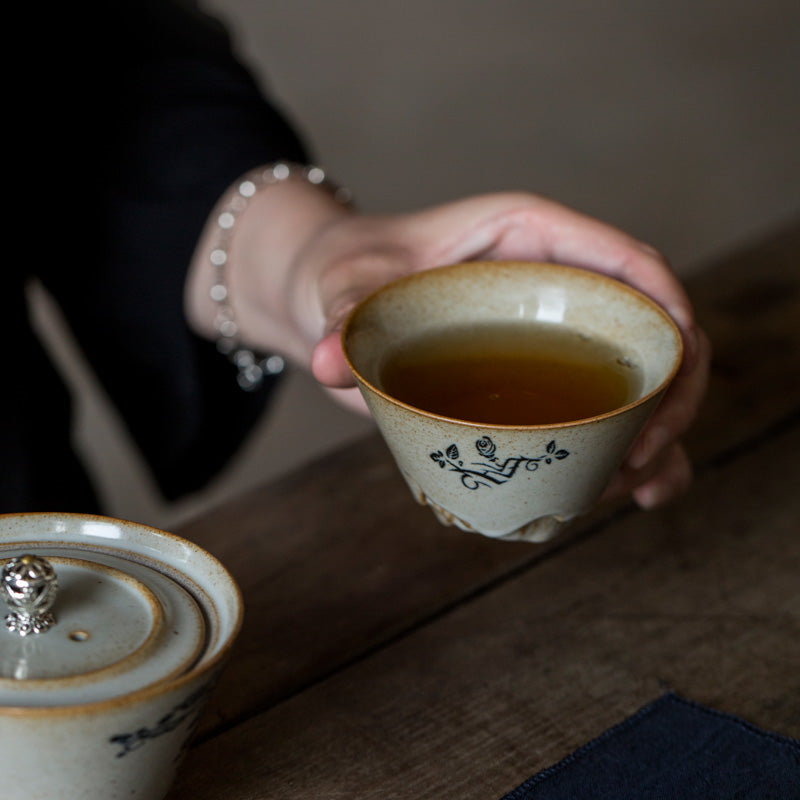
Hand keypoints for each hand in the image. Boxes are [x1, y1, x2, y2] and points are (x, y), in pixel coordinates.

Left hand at [305, 191, 709, 509]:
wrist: (334, 304)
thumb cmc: (351, 274)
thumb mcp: (346, 286)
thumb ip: (341, 315)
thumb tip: (331, 360)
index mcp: (527, 238)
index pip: (624, 259)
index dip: (669, 305)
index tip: (681, 362)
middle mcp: (553, 287)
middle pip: (649, 326)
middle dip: (671, 387)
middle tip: (643, 452)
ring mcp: (550, 338)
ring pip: (634, 378)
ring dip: (660, 430)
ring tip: (640, 485)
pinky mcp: (535, 382)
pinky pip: (599, 413)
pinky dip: (627, 451)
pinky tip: (636, 493)